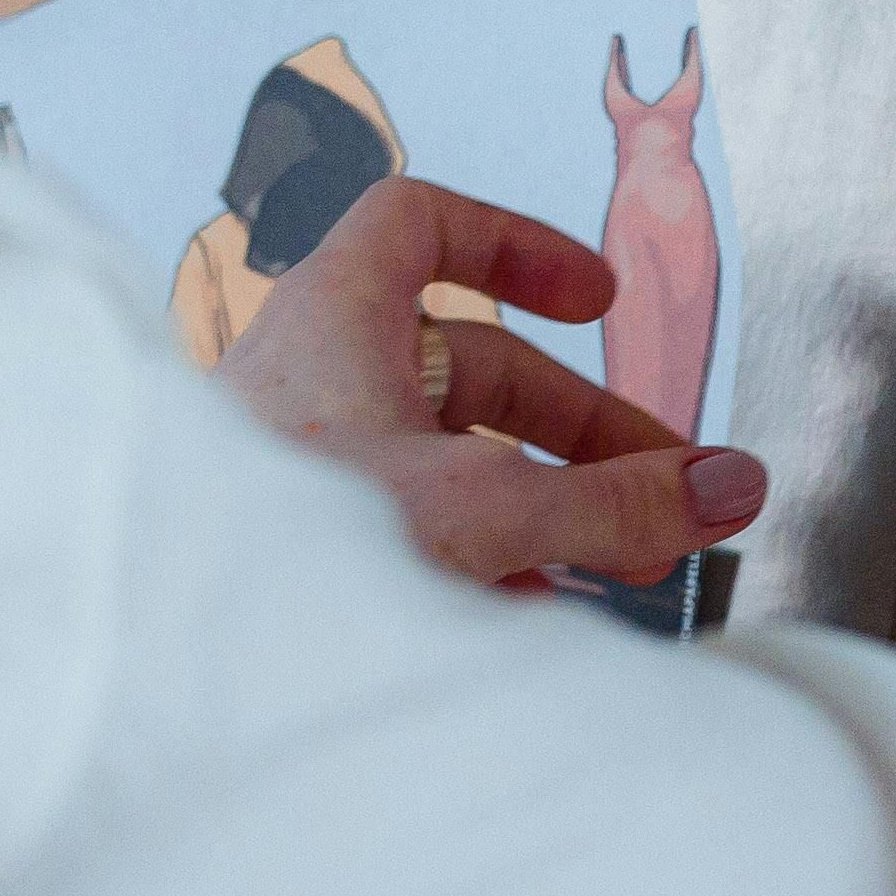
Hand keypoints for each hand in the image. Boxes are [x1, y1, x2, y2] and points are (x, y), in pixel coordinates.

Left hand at [216, 176, 763, 590]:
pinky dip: (475, 553)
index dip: (517, 244)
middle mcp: (308, 379)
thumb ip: (614, 503)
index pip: (421, 222)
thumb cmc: (282, 559)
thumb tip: (729, 486)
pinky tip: (531, 611)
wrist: (166, 673)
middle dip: (578, 427)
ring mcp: (296, 465)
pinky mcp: (293, 547)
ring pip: (441, 455)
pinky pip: (401, 527)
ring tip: (620, 564)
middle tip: (664, 488)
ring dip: (540, 500)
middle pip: (467, 362)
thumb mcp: (485, 514)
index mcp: (334, 321)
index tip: (596, 300)